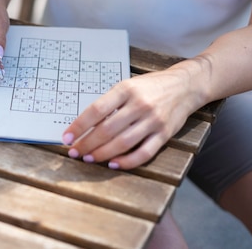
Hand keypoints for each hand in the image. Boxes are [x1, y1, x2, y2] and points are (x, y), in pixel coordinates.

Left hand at [62, 66, 202, 169]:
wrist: (185, 86)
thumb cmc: (150, 87)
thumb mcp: (127, 86)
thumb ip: (110, 103)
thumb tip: (85, 124)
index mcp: (125, 90)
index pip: (96, 110)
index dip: (79, 126)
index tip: (67, 137)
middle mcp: (139, 105)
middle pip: (107, 129)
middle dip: (87, 144)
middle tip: (75, 152)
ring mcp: (153, 120)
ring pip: (123, 143)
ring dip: (102, 154)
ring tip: (89, 158)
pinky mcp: (165, 134)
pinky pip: (144, 153)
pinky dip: (127, 161)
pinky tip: (114, 164)